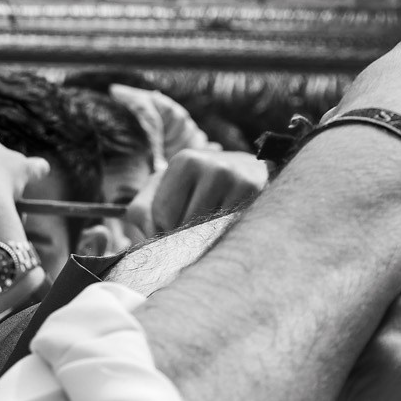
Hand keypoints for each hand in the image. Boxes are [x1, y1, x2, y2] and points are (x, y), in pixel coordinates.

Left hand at [133, 149, 269, 238]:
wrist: (252, 171)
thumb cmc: (200, 184)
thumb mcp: (167, 187)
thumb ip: (144, 210)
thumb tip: (149, 237)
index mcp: (184, 160)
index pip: (162, 215)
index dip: (164, 230)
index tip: (173, 228)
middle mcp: (211, 165)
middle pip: (186, 224)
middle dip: (184, 238)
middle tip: (193, 233)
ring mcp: (237, 178)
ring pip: (210, 231)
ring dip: (206, 240)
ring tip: (211, 228)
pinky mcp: (257, 193)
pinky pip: (232, 231)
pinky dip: (227, 237)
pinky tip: (229, 226)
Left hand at [343, 254, 400, 400]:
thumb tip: (393, 300)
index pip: (389, 282)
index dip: (388, 324)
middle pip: (362, 311)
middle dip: (364, 350)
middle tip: (392, 390)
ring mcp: (395, 329)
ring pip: (342, 347)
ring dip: (348, 381)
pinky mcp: (370, 374)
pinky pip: (332, 388)